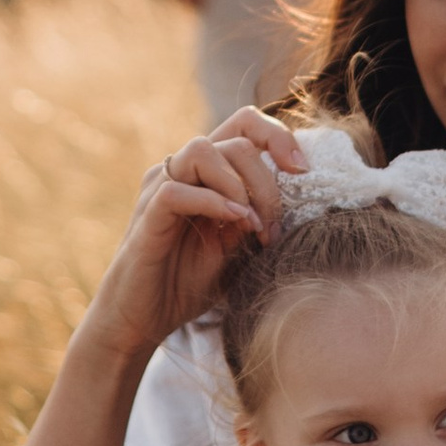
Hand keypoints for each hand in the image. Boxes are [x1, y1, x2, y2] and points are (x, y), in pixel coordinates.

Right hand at [79, 113, 309, 370]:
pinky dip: (212, 201)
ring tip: (252, 225)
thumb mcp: (233, 249)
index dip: (278, 137)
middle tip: (273, 228)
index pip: (243, 125)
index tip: (302, 171)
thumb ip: (251, 218)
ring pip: (202, 150)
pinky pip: (176, 191)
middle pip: (234, 140)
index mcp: (204, 173)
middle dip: (266, 181)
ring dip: (240, 185)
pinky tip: (234, 223)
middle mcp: (180, 172)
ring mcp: (160, 190)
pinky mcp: (147, 216)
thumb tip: (277, 201)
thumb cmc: (185, 283)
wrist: (142, 320)